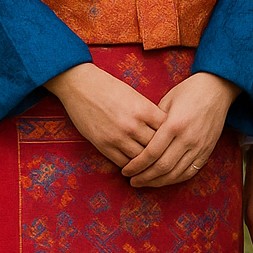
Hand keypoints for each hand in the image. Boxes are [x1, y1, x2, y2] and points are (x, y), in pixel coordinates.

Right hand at [45, 62, 165, 167]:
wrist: (81, 85)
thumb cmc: (110, 88)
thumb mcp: (135, 96)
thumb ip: (149, 113)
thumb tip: (163, 130)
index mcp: (144, 110)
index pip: (167, 131)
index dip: (170, 138)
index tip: (171, 142)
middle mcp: (133, 125)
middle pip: (156, 148)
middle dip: (161, 153)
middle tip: (165, 159)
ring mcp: (118, 137)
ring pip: (141, 159)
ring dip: (146, 164)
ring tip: (150, 167)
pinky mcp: (104, 145)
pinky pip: (123, 163)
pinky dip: (131, 167)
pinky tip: (134, 167)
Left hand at [122, 72, 240, 188]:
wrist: (216, 89)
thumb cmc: (188, 92)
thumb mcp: (166, 102)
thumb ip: (153, 123)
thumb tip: (137, 141)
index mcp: (174, 124)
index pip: (151, 153)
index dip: (136, 166)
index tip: (125, 170)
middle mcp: (188, 138)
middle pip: (162, 167)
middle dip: (144, 177)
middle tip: (132, 180)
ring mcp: (199, 147)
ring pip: (176, 174)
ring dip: (158, 182)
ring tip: (145, 182)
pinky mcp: (207, 151)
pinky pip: (190, 172)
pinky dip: (175, 179)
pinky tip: (163, 179)